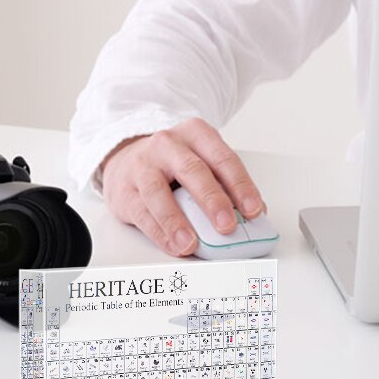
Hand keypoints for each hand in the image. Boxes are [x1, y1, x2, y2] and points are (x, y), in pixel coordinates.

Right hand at [100, 118, 264, 255]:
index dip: (240, 185)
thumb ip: (224, 184)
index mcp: (195, 134)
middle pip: (192, 171)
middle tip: (227, 225)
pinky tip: (174, 245)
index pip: (222, 158)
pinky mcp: (125, 190)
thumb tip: (252, 216)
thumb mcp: (201, 160)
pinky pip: (142, 213)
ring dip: (177, 221)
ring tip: (191, 243)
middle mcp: (167, 145)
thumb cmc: (173, 163)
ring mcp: (143, 166)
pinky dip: (159, 233)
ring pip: (159, 193)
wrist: (128, 158)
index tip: (254, 209)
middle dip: (212, 200)